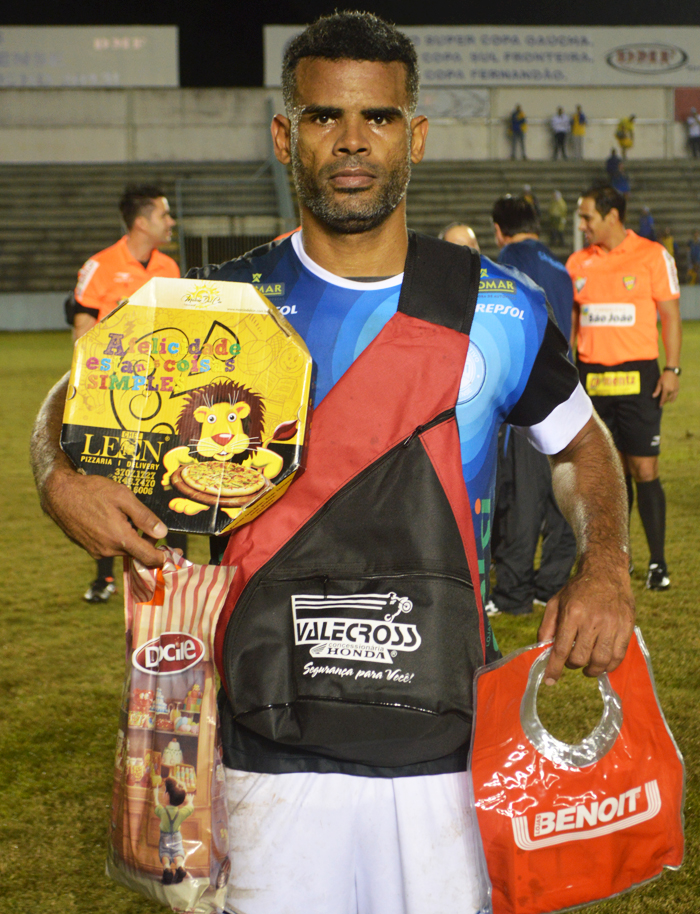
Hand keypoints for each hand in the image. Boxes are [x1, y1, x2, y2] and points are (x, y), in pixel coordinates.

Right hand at [42, 466, 167, 565]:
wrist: (59, 493)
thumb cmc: (91, 491)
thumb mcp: (123, 496)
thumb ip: (144, 516)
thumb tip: (163, 533)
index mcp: (120, 538)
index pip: (149, 558)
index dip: (164, 557)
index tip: (176, 552)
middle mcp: (108, 550)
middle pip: (138, 552)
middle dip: (147, 540)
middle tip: (148, 522)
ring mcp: (97, 551)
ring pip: (124, 549)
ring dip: (131, 538)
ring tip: (126, 515)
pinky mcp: (89, 548)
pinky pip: (111, 547)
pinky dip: (118, 538)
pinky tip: (113, 519)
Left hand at [537, 563, 634, 684]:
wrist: (606, 573)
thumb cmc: (578, 589)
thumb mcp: (556, 602)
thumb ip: (547, 626)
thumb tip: (541, 649)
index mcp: (572, 613)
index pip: (562, 649)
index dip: (554, 668)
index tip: (550, 680)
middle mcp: (593, 620)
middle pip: (581, 657)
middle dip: (573, 665)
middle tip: (572, 662)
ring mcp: (612, 624)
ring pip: (601, 660)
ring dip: (591, 670)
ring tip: (587, 667)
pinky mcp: (627, 626)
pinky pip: (618, 655)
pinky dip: (609, 665)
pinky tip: (603, 664)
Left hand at [653, 370, 678, 406]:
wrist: (672, 371)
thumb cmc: (664, 377)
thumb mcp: (659, 383)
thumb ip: (657, 390)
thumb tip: (653, 396)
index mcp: (666, 389)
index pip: (663, 398)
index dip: (661, 402)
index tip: (660, 406)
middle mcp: (671, 390)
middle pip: (668, 398)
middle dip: (665, 401)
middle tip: (662, 404)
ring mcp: (675, 389)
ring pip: (672, 398)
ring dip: (669, 400)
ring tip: (666, 402)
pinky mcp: (678, 388)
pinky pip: (675, 395)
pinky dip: (673, 398)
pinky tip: (671, 400)